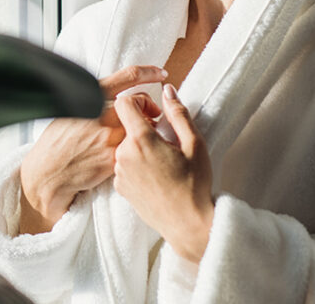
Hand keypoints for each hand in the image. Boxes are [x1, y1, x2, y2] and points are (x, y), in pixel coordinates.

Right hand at [18, 65, 165, 233]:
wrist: (50, 172)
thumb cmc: (56, 142)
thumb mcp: (69, 109)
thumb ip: (91, 99)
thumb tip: (111, 95)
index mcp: (91, 96)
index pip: (128, 76)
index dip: (149, 72)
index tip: (161, 73)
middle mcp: (103, 112)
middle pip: (141, 101)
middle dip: (148, 107)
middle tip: (149, 114)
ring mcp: (111, 135)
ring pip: (143, 126)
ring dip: (145, 129)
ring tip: (137, 137)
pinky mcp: (116, 157)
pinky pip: (137, 147)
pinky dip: (138, 148)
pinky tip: (131, 154)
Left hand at [113, 84, 214, 262]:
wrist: (187, 224)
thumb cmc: (195, 185)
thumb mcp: (195, 144)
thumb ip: (178, 113)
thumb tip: (167, 90)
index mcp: (141, 140)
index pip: (123, 102)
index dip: (139, 101)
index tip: (155, 113)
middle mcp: (123, 154)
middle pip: (125, 125)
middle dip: (143, 126)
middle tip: (166, 141)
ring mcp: (119, 172)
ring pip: (124, 145)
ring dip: (139, 146)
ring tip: (162, 160)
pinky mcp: (119, 187)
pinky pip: (123, 164)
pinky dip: (136, 163)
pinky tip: (155, 175)